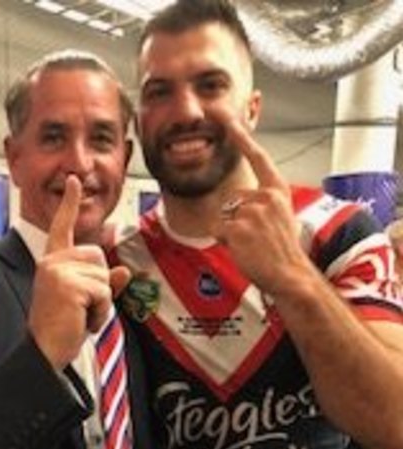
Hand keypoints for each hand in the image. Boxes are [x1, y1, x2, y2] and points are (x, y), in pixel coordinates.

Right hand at [28, 175, 129, 369]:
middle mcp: (53, 262)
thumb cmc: (61, 329)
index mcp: (53, 263)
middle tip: (80, 308)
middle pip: (100, 257)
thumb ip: (103, 284)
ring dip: (101, 302)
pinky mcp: (68, 283)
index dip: (70, 204)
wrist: (43, 352)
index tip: (74, 181)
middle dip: (100, 285)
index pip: (63, 228)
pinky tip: (80, 321)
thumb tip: (124, 273)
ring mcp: (58, 271)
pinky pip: (104, 291)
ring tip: (79, 316)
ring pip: (105, 275)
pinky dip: (100, 312)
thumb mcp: (85, 303)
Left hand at [214, 109, 312, 295]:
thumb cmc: (283, 250)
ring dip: (231, 232)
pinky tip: (243, 250)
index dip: (241, 135)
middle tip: (256, 238)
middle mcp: (266, 196)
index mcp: (277, 190)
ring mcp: (252, 211)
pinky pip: (217, 229)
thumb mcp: (279, 217)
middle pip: (232, 200)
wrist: (290, 275)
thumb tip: (236, 202)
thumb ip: (261, 203)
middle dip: (235, 220)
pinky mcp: (238, 227)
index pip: (257, 157)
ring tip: (252, 245)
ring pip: (224, 215)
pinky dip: (225, 241)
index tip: (226, 116)